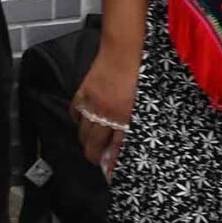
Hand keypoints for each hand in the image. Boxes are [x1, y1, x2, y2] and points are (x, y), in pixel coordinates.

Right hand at [73, 43, 138, 176]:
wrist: (126, 48)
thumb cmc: (141, 72)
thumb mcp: (146, 100)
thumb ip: (137, 119)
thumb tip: (130, 134)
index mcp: (126, 117)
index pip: (117, 148)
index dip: (112, 163)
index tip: (111, 174)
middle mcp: (107, 115)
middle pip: (94, 144)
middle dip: (94, 156)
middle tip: (96, 161)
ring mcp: (93, 104)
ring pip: (83, 131)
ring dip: (85, 141)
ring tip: (88, 145)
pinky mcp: (83, 92)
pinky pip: (75, 112)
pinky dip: (77, 120)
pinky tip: (81, 122)